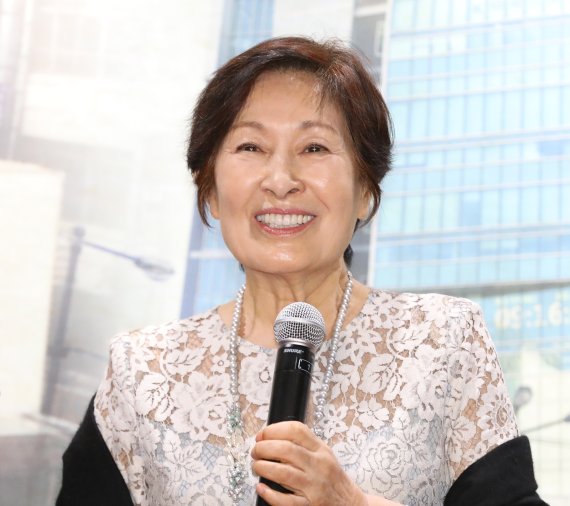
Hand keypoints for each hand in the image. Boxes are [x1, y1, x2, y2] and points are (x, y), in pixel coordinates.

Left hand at [251, 421, 367, 505]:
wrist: (351, 503)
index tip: (261, 435)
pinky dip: (270, 494)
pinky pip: (286, 501)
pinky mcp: (309, 505)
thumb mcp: (323, 454)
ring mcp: (314, 487)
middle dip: (264, 448)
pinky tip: (261, 488)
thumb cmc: (332, 478)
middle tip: (255, 451)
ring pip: (284, 473)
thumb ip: (303, 444)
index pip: (296, 430)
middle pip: (286, 450)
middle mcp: (318, 466)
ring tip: (256, 466)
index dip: (274, 430)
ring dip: (263, 467)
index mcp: (320, 450)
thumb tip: (271, 437)